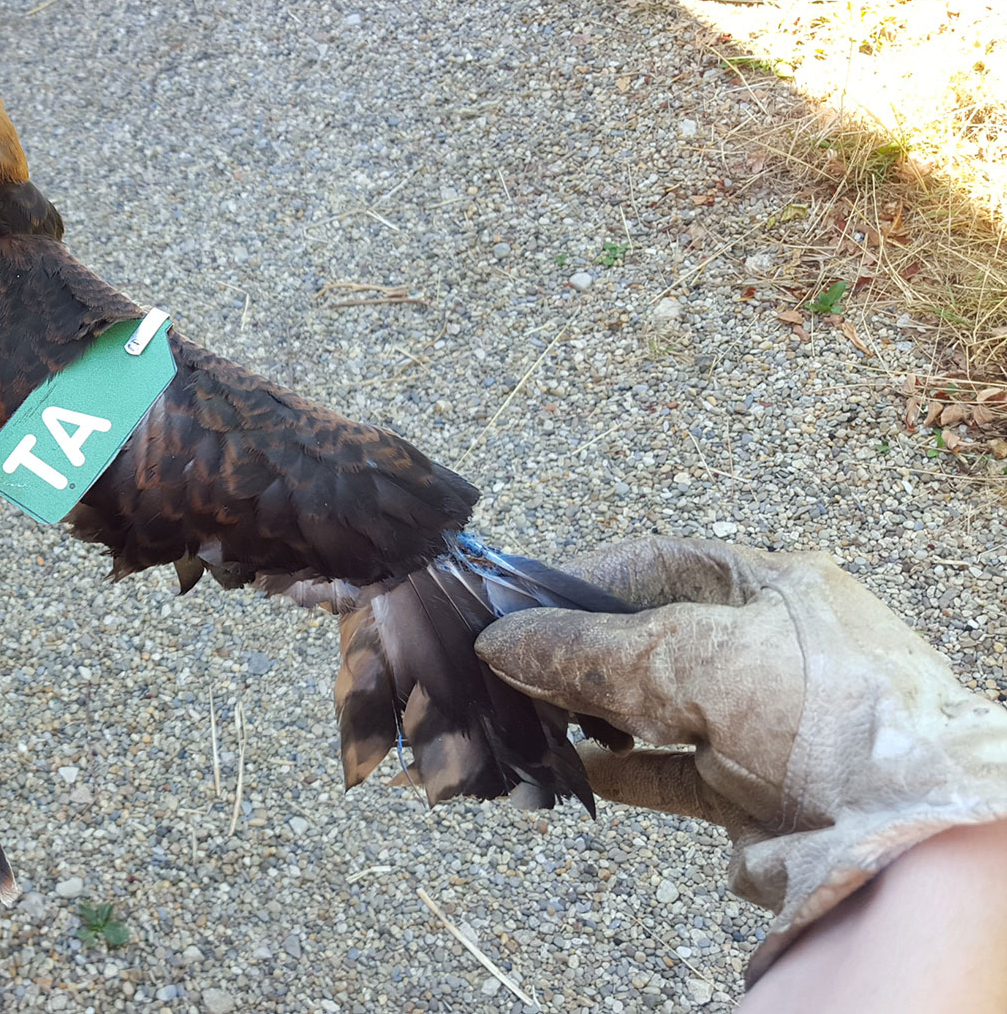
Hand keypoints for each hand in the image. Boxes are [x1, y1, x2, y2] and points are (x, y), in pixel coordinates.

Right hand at [475, 537, 1006, 977]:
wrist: (906, 841)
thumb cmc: (824, 713)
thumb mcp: (697, 656)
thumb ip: (592, 649)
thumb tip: (501, 643)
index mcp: (771, 586)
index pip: (651, 565)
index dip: (576, 583)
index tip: (512, 608)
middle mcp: (765, 647)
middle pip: (644, 638)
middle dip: (573, 654)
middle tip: (505, 669)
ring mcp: (760, 721)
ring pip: (650, 707)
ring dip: (588, 713)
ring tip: (528, 718)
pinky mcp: (750, 790)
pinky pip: (665, 770)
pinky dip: (616, 770)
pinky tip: (570, 767)